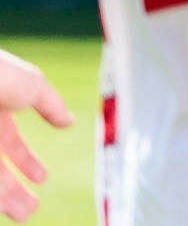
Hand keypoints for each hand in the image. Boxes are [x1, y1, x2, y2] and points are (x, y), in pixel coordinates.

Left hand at [0, 49, 71, 223]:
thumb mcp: (33, 85)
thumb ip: (52, 105)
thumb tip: (69, 120)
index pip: (11, 142)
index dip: (27, 161)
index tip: (41, 178)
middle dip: (15, 189)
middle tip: (28, 208)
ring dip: (5, 197)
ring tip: (22, 214)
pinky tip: (2, 205)